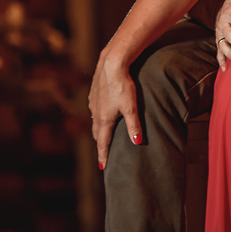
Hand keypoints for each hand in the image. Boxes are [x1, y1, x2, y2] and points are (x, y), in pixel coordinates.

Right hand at [88, 50, 140, 169]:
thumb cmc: (122, 86)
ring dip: (99, 130)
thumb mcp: (131, 107)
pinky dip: (99, 116)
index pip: (103, 143)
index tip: (102, 167)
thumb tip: (137, 143)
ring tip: (105, 135)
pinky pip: (95, 109)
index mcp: (104, 120)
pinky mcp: (93, 93)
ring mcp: (93, 103)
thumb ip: (134, 126)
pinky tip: (104, 112)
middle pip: (97, 134)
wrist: (111, 64)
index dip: (103, 156)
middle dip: (101, 144)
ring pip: (95, 121)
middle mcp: (96, 113)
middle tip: (105, 153)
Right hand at [214, 0, 230, 71]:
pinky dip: (222, 62)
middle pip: (228, 34)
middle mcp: (223, 25)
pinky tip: (226, 70)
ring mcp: (220, 35)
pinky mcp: (219, 43)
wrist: (221, 11)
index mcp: (229, 13)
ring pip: (222, 45)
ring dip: (229, 53)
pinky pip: (218, 53)